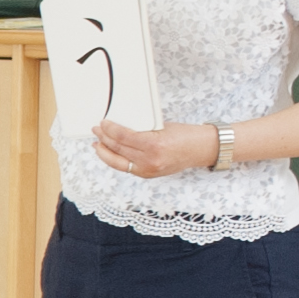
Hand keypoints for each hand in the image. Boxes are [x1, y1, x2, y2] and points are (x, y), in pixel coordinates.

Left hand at [90, 118, 213, 177]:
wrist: (202, 149)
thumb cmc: (186, 135)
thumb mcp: (162, 126)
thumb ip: (142, 128)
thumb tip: (120, 127)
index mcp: (154, 144)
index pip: (123, 136)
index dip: (109, 129)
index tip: (102, 123)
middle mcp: (150, 159)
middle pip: (118, 149)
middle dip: (104, 139)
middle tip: (96, 130)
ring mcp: (148, 170)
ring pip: (118, 161)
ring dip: (105, 152)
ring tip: (97, 143)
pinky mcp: (148, 175)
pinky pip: (126, 167)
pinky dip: (116, 160)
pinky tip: (110, 154)